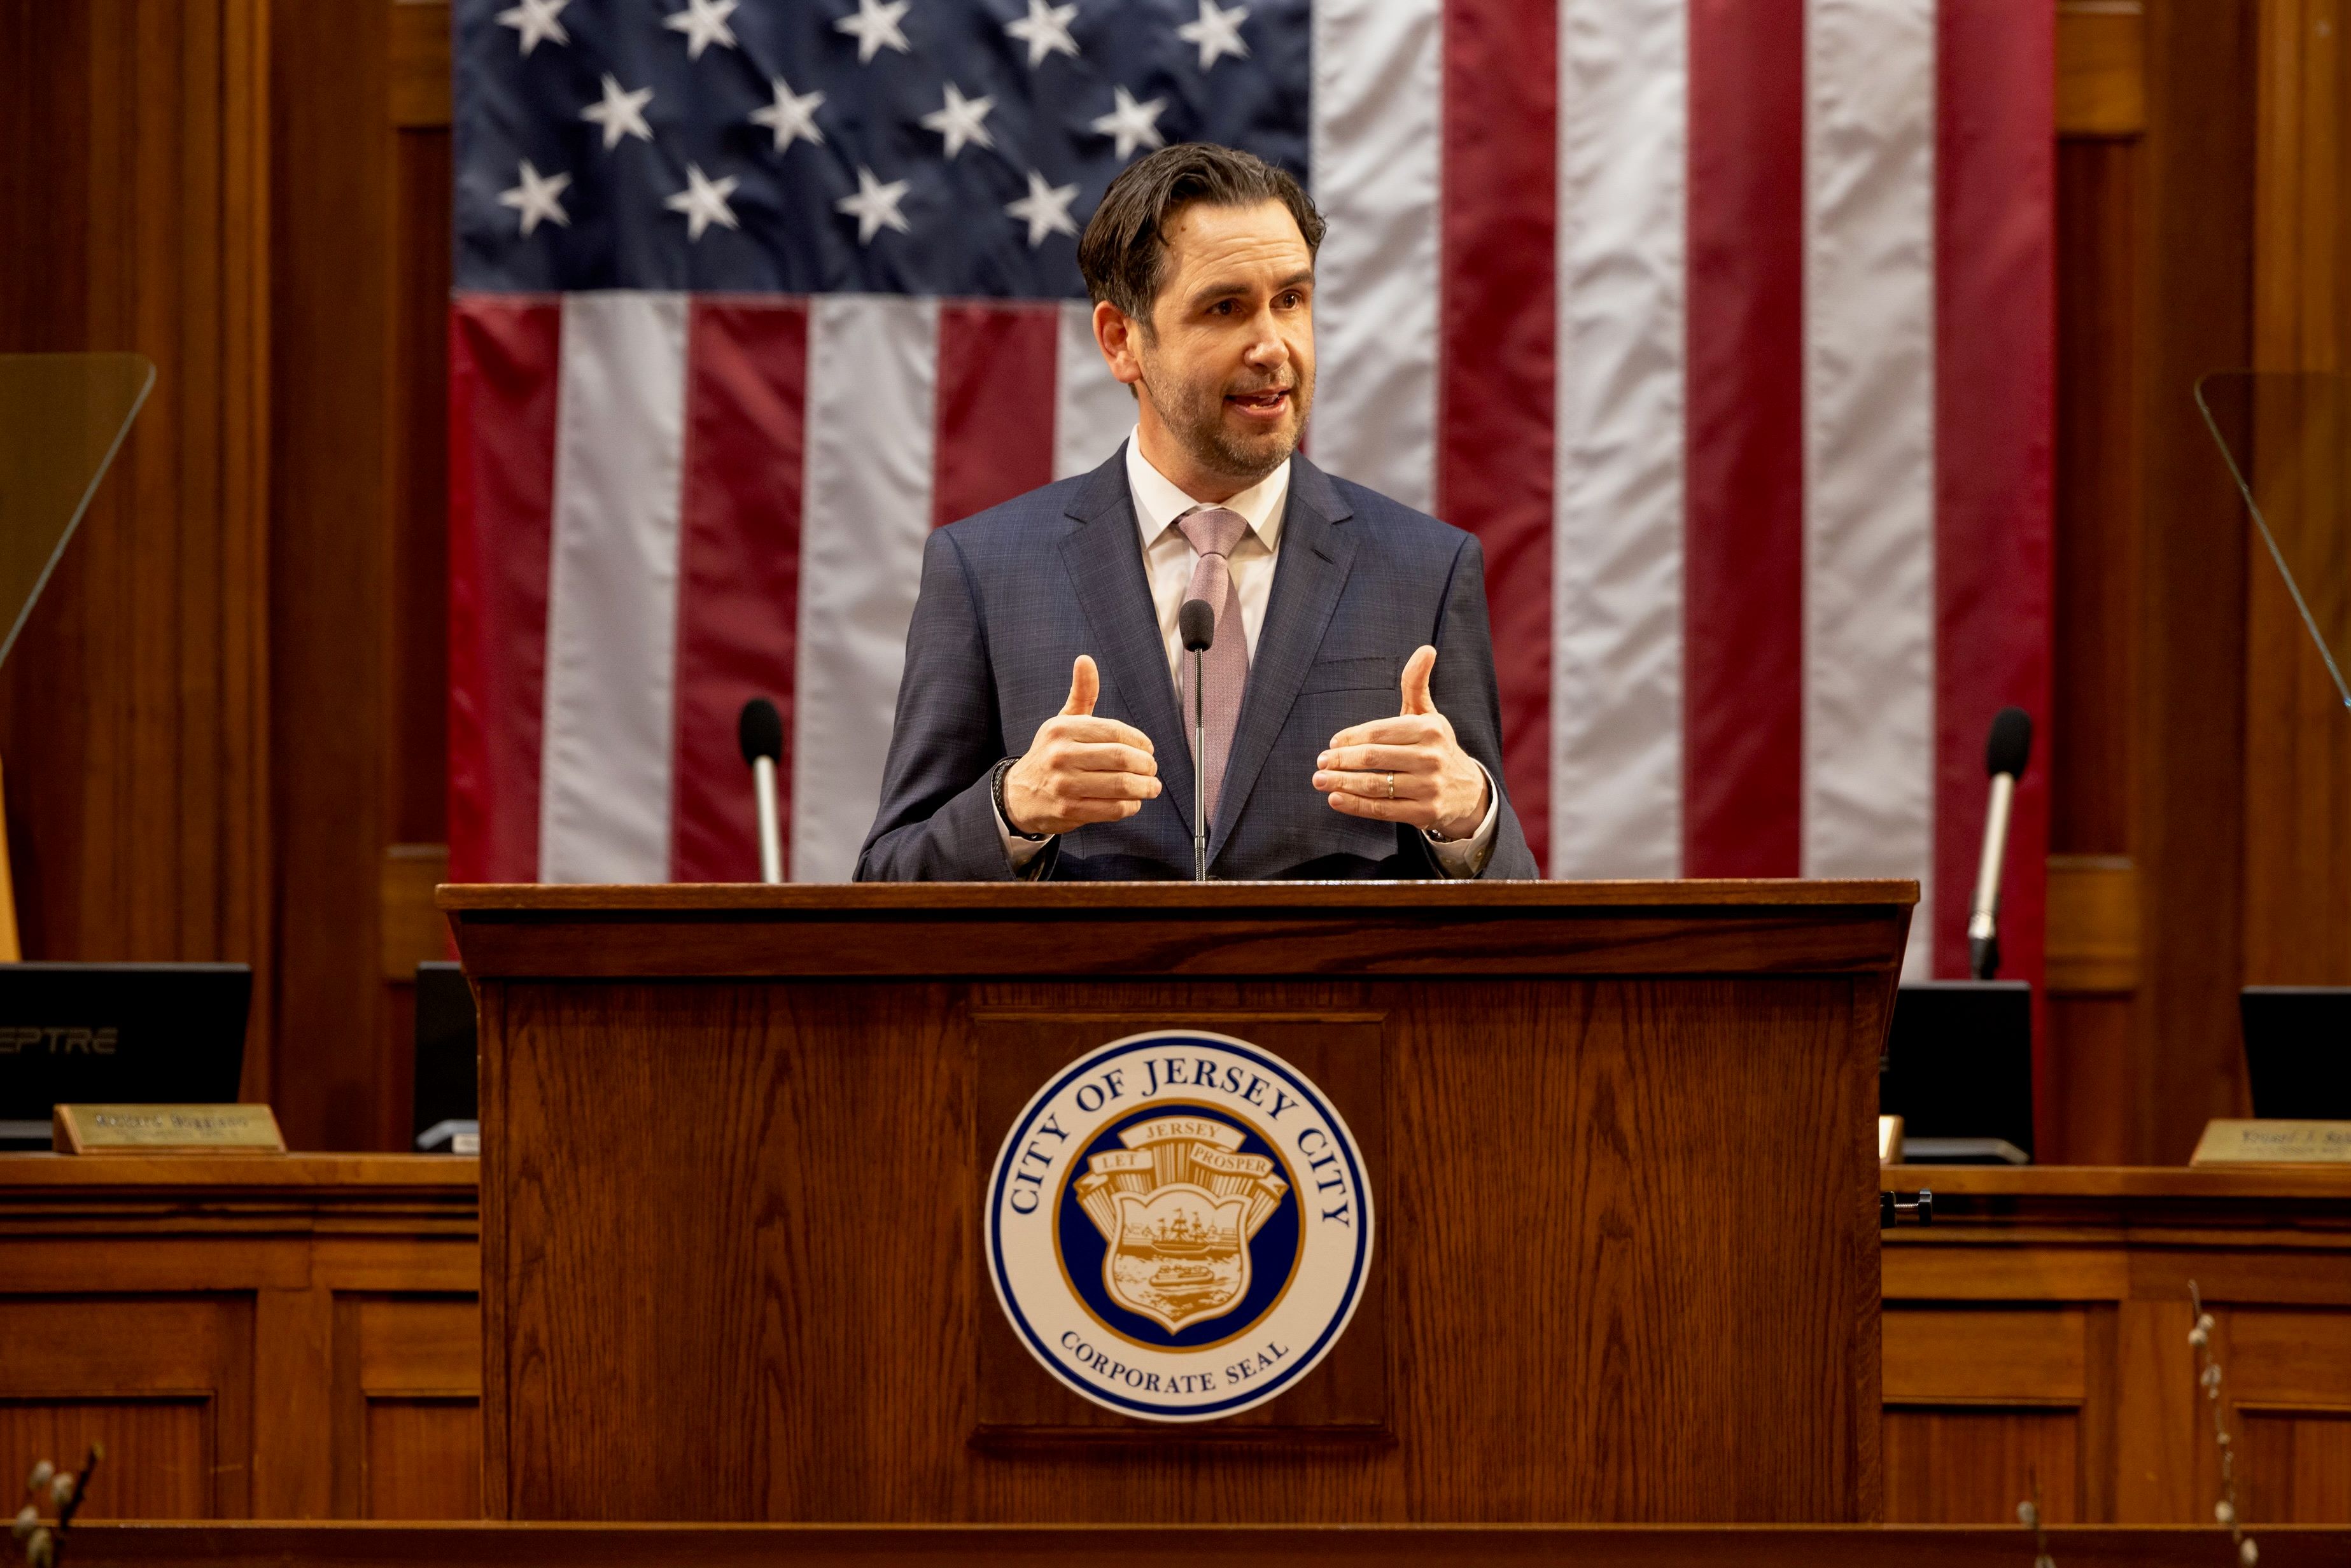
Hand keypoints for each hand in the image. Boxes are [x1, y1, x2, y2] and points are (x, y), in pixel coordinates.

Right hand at [1003, 656, 1161, 834]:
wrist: (1019, 795)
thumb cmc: (1050, 755)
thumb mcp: (1062, 722)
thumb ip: (1081, 693)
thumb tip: (1085, 660)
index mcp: (1063, 730)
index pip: (1114, 731)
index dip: (1139, 741)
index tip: (1148, 749)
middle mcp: (1061, 755)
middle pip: (1121, 758)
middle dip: (1146, 765)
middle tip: (1152, 769)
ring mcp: (1065, 785)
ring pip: (1121, 785)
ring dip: (1145, 787)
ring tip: (1151, 786)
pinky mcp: (1069, 810)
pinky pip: (1113, 809)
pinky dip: (1131, 806)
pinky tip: (1134, 802)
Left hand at [1312, 645, 1490, 837]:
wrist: (1467, 791)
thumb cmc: (1435, 747)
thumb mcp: (1428, 714)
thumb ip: (1416, 684)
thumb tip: (1426, 649)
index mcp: (1429, 729)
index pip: (1380, 732)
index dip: (1352, 738)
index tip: (1333, 743)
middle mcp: (1431, 757)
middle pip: (1374, 758)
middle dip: (1341, 760)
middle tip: (1320, 762)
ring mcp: (1428, 787)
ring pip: (1375, 785)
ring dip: (1342, 783)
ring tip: (1320, 781)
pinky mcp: (1424, 813)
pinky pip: (1382, 810)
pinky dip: (1355, 805)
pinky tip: (1335, 799)